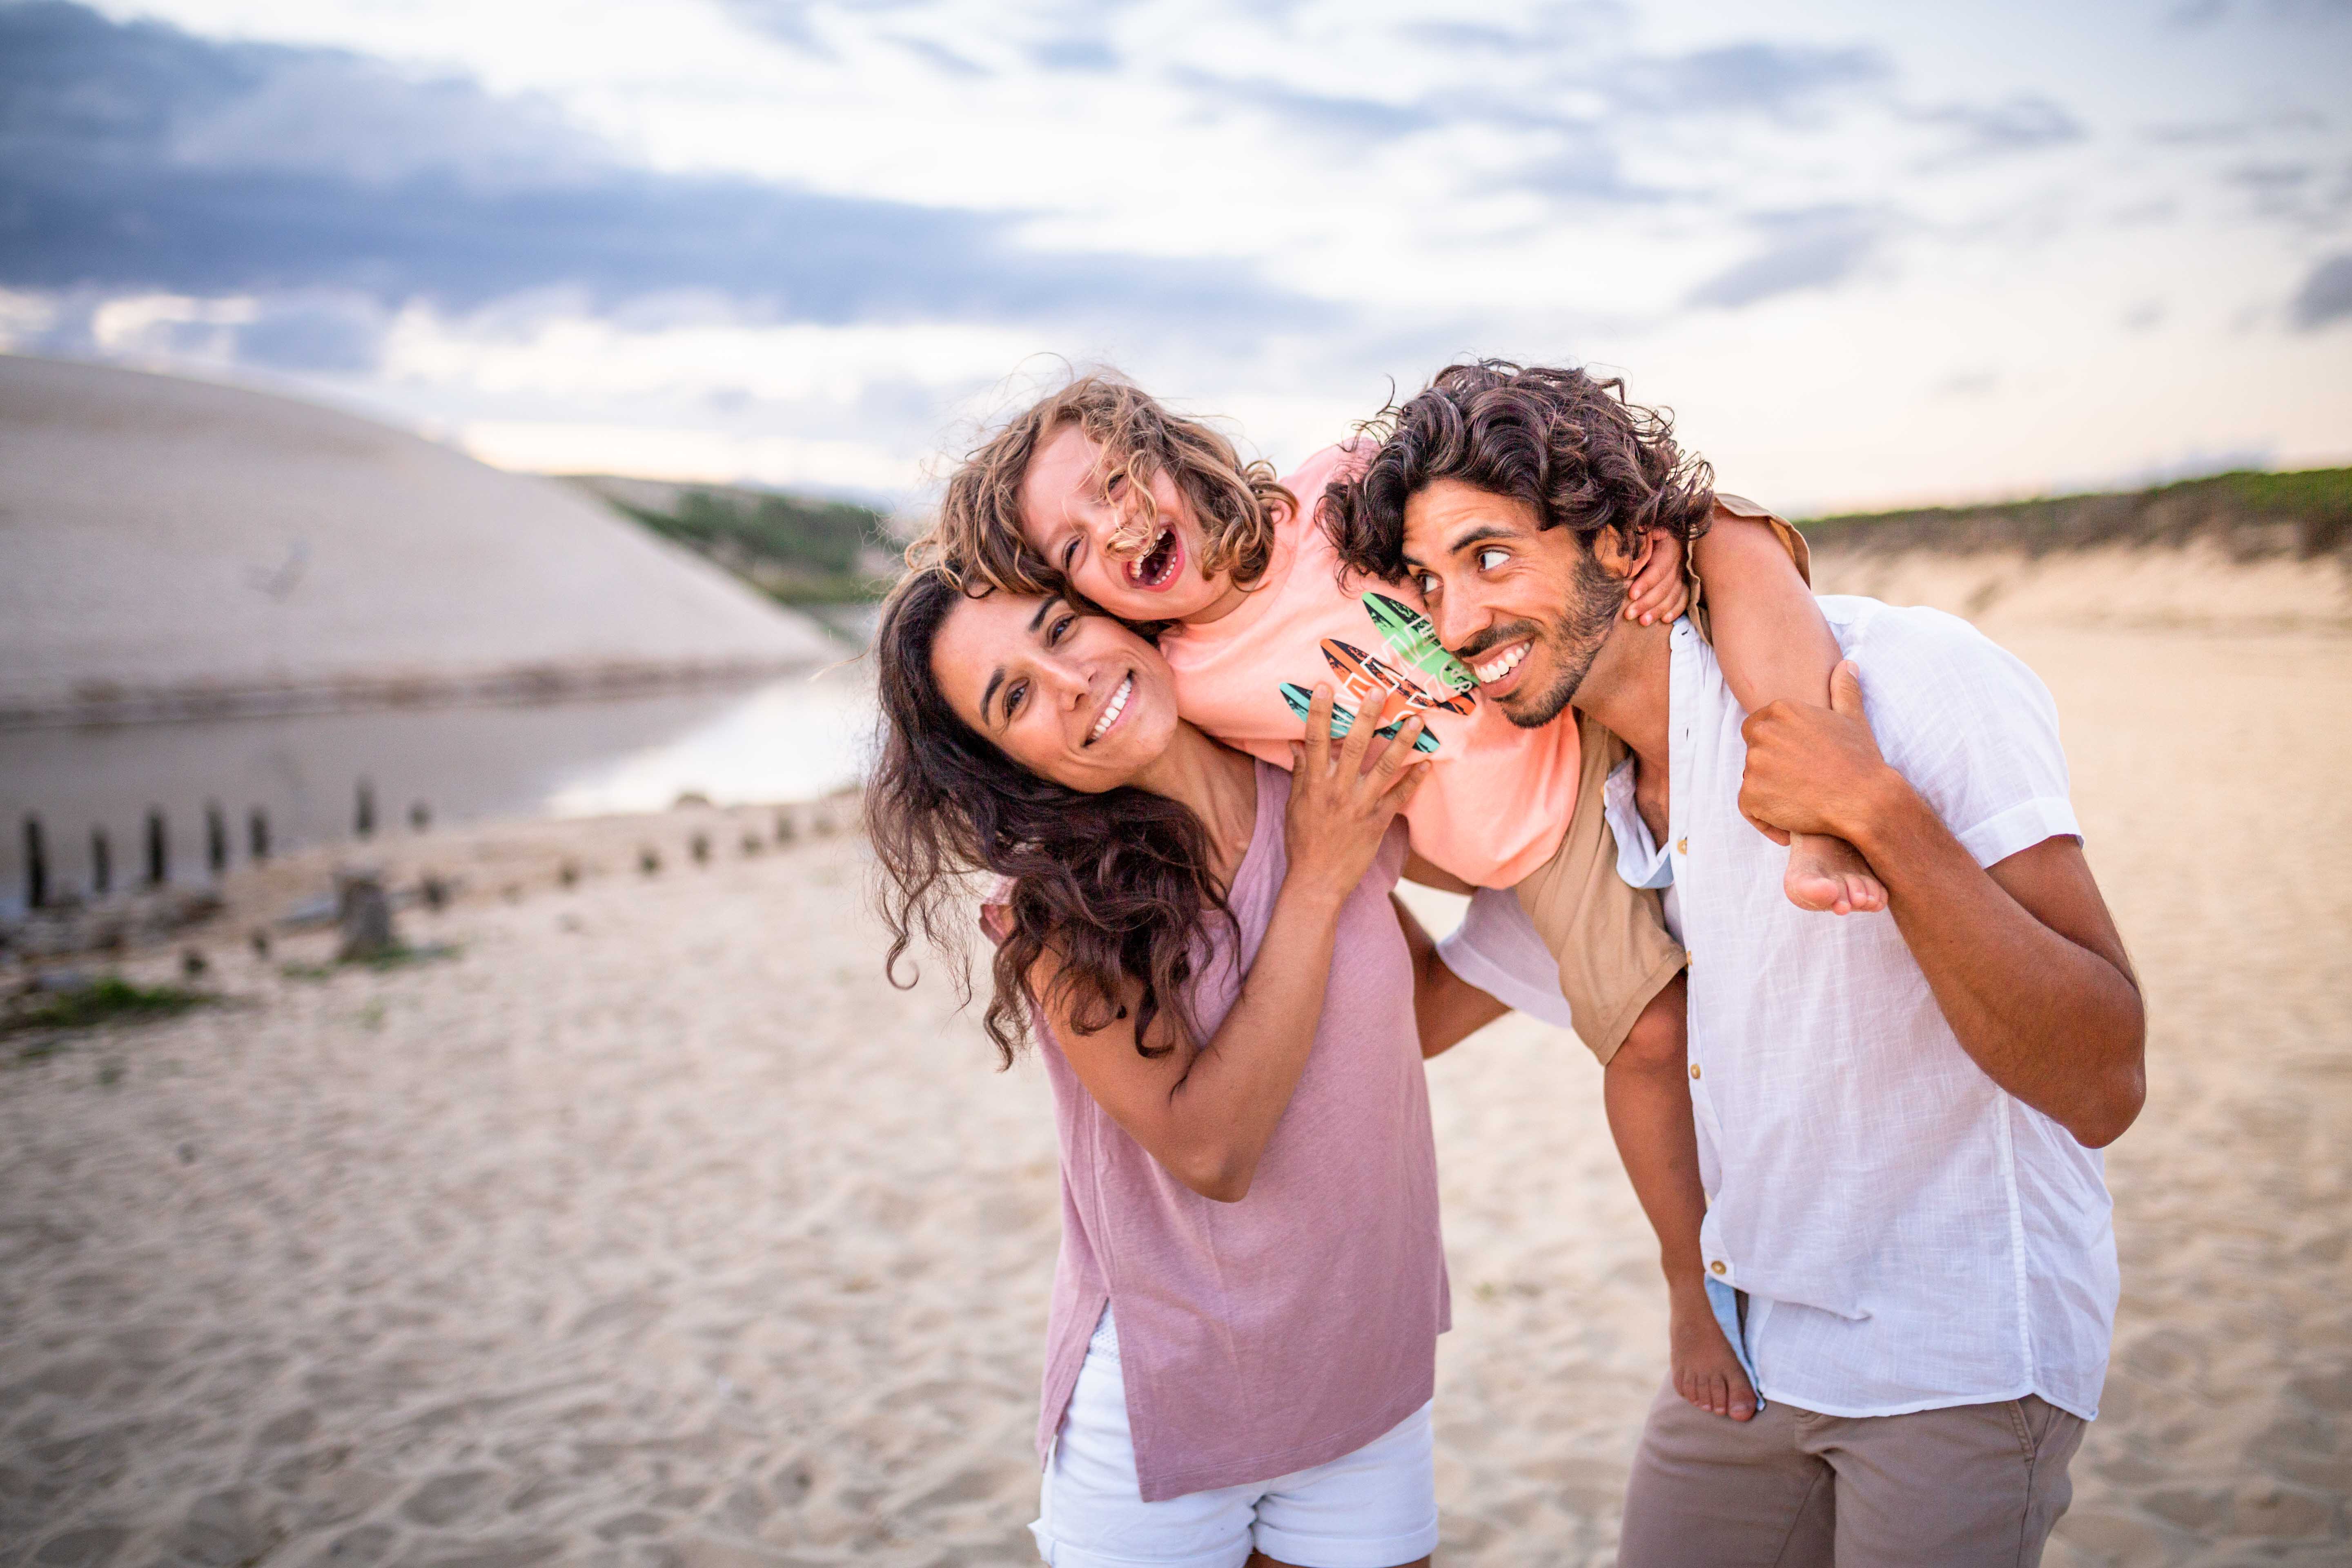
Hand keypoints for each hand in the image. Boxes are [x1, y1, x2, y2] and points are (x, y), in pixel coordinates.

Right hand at [1284, 684, 1428, 903]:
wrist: (1317, 881)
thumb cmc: (1302, 842)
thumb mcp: (1295, 806)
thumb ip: (1301, 773)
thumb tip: (1296, 744)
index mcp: (1314, 784)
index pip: (1314, 741)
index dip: (1318, 713)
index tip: (1323, 687)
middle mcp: (1337, 791)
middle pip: (1353, 746)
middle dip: (1366, 717)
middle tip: (1379, 691)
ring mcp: (1360, 806)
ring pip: (1384, 768)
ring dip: (1401, 742)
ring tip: (1417, 720)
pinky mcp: (1378, 823)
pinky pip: (1399, 797)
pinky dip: (1414, 780)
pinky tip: (1427, 763)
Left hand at [1625, 529, 1690, 625]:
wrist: (1666, 531)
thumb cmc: (1647, 532)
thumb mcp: (1644, 530)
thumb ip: (1641, 533)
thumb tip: (1638, 528)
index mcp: (1668, 547)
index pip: (1658, 568)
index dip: (1646, 582)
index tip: (1631, 594)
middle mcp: (1677, 562)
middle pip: (1665, 586)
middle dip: (1647, 602)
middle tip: (1629, 614)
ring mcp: (1682, 573)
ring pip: (1673, 595)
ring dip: (1658, 610)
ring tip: (1642, 621)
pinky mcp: (1683, 582)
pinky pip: (1683, 598)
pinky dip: (1675, 610)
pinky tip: (1665, 620)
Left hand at [1738, 661, 1905, 847]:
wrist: (1864, 800)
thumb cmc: (1861, 760)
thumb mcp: (1853, 719)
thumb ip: (1843, 690)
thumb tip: (1847, 665)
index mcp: (1780, 710)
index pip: (1759, 725)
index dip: (1777, 746)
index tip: (1799, 760)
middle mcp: (1762, 733)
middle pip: (1753, 751)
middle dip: (1771, 765)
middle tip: (1803, 781)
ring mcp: (1754, 764)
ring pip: (1752, 779)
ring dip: (1770, 791)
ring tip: (1802, 801)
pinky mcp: (1751, 795)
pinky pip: (1749, 808)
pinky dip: (1766, 819)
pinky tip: (1790, 825)